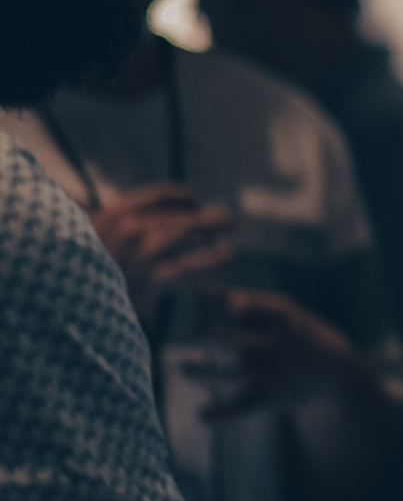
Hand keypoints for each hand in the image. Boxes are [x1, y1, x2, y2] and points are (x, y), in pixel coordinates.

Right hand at [90, 182, 233, 322]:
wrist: (69, 305)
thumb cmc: (78, 275)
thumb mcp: (88, 241)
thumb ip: (115, 228)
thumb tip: (147, 222)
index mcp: (113, 215)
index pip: (157, 195)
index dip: (182, 196)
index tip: (196, 198)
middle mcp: (130, 228)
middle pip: (179, 214)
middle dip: (208, 215)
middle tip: (229, 217)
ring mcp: (141, 251)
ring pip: (187, 232)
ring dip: (214, 227)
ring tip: (234, 228)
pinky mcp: (152, 277)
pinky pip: (189, 262)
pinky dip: (210, 256)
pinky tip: (225, 253)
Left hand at [187, 286, 360, 419]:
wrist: (331, 369)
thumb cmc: (293, 332)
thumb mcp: (279, 311)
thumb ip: (242, 301)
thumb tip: (203, 288)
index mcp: (282, 317)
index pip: (254, 308)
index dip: (232, 307)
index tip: (216, 308)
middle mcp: (280, 344)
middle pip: (238, 341)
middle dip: (212, 339)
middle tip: (195, 337)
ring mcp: (277, 372)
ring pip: (235, 374)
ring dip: (206, 374)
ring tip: (184, 371)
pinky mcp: (274, 398)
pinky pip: (244, 409)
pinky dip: (222, 416)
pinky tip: (202, 416)